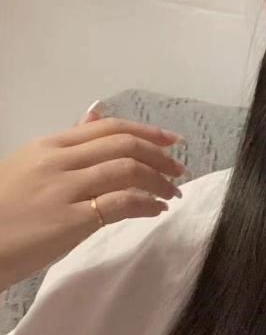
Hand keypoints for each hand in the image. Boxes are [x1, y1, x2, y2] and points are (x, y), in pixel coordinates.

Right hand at [0, 110, 186, 291]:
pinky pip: (121, 203)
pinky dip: (146, 204)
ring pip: (128, 170)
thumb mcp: (30, 164)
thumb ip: (67, 142)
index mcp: (50, 145)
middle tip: (178, 170)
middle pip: (124, 145)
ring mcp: (65, 189)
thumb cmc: (2, 208)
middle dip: (160, 156)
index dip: (147, 131)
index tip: (171, 141)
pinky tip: (155, 210)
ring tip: (171, 194)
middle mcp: (59, 160)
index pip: (110, 128)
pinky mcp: (70, 220)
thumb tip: (95, 114)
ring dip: (159, 181)